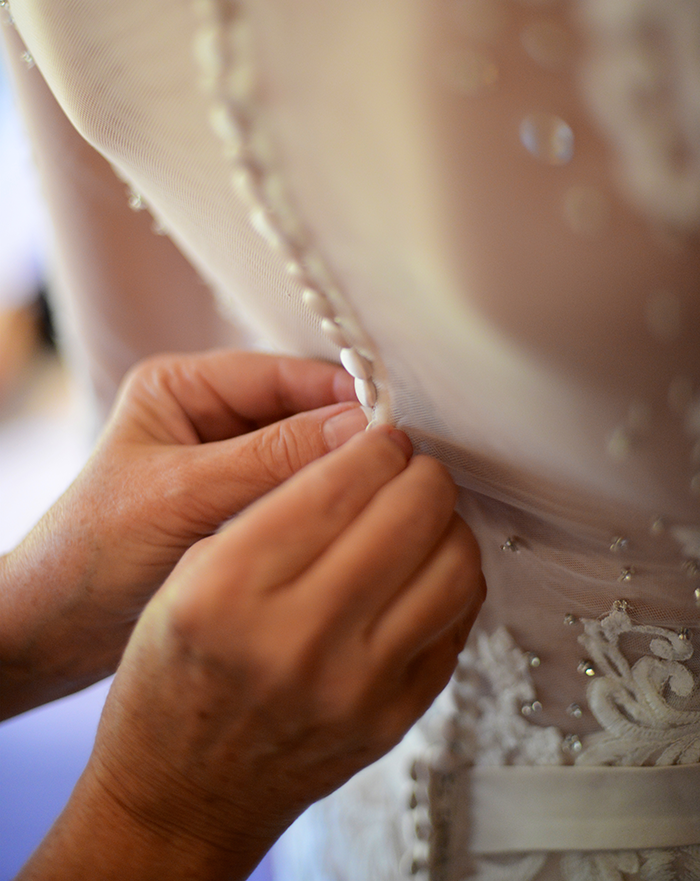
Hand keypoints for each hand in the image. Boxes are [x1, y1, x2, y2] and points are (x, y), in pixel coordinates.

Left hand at [0, 350, 364, 715]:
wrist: (52, 634)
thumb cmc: (90, 554)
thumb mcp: (181, 496)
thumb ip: (271, 460)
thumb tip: (362, 429)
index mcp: (182, 387)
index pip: (279, 375)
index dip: (338, 394)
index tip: (391, 424)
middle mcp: (209, 417)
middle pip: (299, 413)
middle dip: (345, 437)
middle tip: (402, 463)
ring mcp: (227, 466)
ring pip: (304, 457)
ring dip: (338, 475)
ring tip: (389, 493)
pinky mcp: (238, 511)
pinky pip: (294, 497)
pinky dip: (323, 507)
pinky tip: (357, 523)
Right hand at [64, 427, 484, 880]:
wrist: (182, 791)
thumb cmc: (175, 675)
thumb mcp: (191, 572)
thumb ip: (274, 511)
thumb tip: (360, 459)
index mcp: (232, 588)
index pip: (339, 484)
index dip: (375, 446)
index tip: (382, 437)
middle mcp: (299, 637)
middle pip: (409, 515)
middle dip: (421, 472)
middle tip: (410, 467)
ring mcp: (356, 686)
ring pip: (453, 567)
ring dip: (447, 523)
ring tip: (424, 515)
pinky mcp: (394, 719)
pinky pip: (456, 624)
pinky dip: (450, 581)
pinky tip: (425, 570)